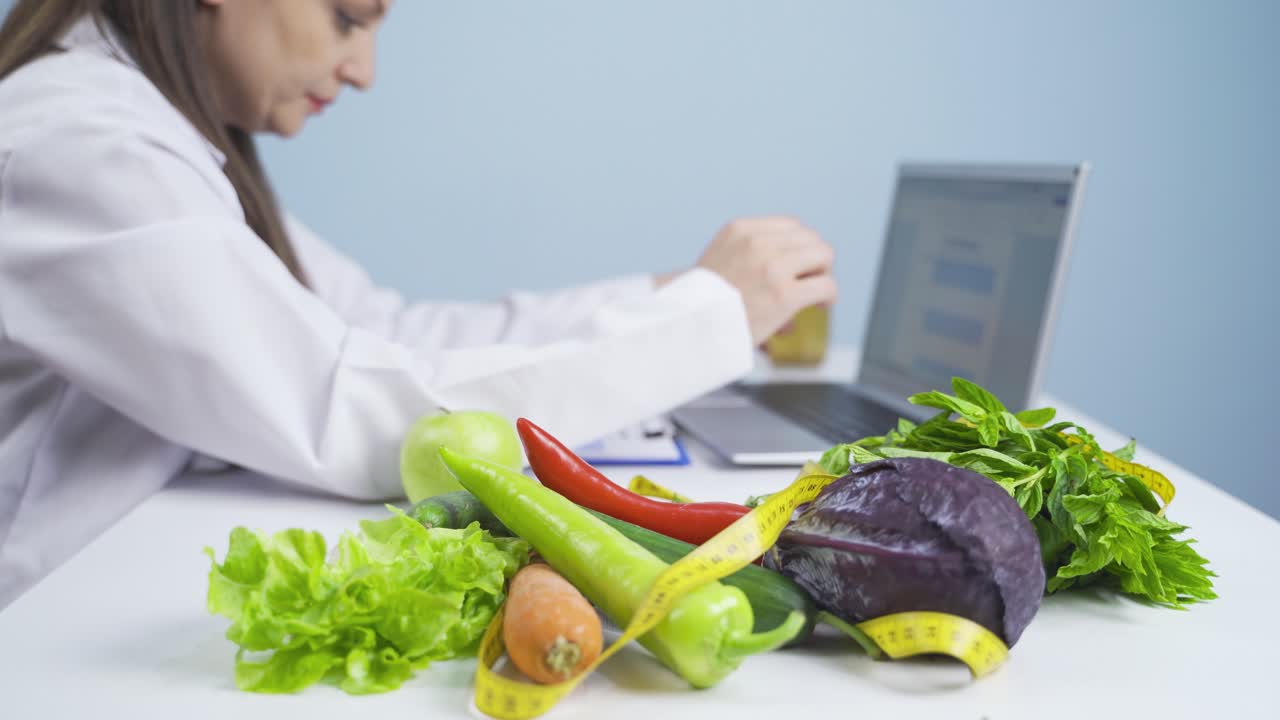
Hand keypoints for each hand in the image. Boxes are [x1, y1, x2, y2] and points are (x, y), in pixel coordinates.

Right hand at [689, 216, 837, 343]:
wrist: (689, 327)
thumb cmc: (703, 302)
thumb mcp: (719, 260)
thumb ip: (748, 255)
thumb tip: (785, 271)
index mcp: (740, 230)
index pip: (789, 225)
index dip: (800, 245)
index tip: (799, 263)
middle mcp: (757, 243)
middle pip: (810, 237)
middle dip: (814, 258)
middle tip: (810, 279)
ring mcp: (772, 267)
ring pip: (823, 255)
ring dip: (823, 273)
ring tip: (816, 291)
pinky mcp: (784, 294)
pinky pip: (826, 285)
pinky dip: (829, 295)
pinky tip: (822, 305)